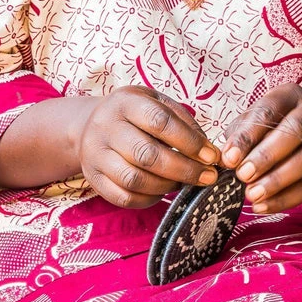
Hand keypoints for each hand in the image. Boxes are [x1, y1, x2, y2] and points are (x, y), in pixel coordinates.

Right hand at [77, 86, 219, 207]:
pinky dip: (149, 199)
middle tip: (208, 177)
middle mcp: (106, 127)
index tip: (211, 156)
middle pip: (146, 155)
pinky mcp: (94, 178)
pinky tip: (163, 191)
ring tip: (184, 183)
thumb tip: (209, 151)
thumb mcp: (156, 103)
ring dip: (168, 186)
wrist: (90, 126)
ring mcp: (96, 154)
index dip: (189, 141)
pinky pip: (124, 197)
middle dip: (184, 169)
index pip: (159, 121)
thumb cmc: (134, 114)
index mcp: (125, 102)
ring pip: (135, 179)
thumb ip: (183, 122)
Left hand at [220, 84, 301, 213]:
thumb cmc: (268, 127)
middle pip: (294, 132)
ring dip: (277, 180)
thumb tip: (226, 159)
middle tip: (243, 175)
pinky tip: (263, 206)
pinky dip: (286, 199)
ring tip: (252, 195)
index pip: (268, 111)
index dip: (248, 135)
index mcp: (289, 96)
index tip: (229, 158)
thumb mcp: (251, 122)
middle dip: (266, 156)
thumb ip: (239, 137)